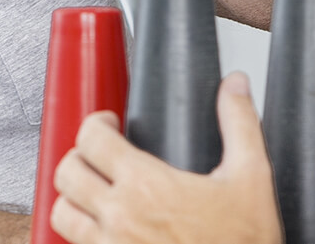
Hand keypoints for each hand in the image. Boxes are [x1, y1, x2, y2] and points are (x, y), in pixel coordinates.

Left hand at [50, 73, 282, 243]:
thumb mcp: (252, 177)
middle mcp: (119, 217)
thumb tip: (235, 87)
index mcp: (147, 185)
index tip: (109, 124)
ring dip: (73, 198)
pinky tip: (106, 229)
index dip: (96, 123)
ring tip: (94, 192)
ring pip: (62, 213)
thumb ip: (240, 124)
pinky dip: (83, 234)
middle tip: (98, 155)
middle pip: (67, 172)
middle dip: (79, 156)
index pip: (91, 138)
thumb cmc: (243, 243)